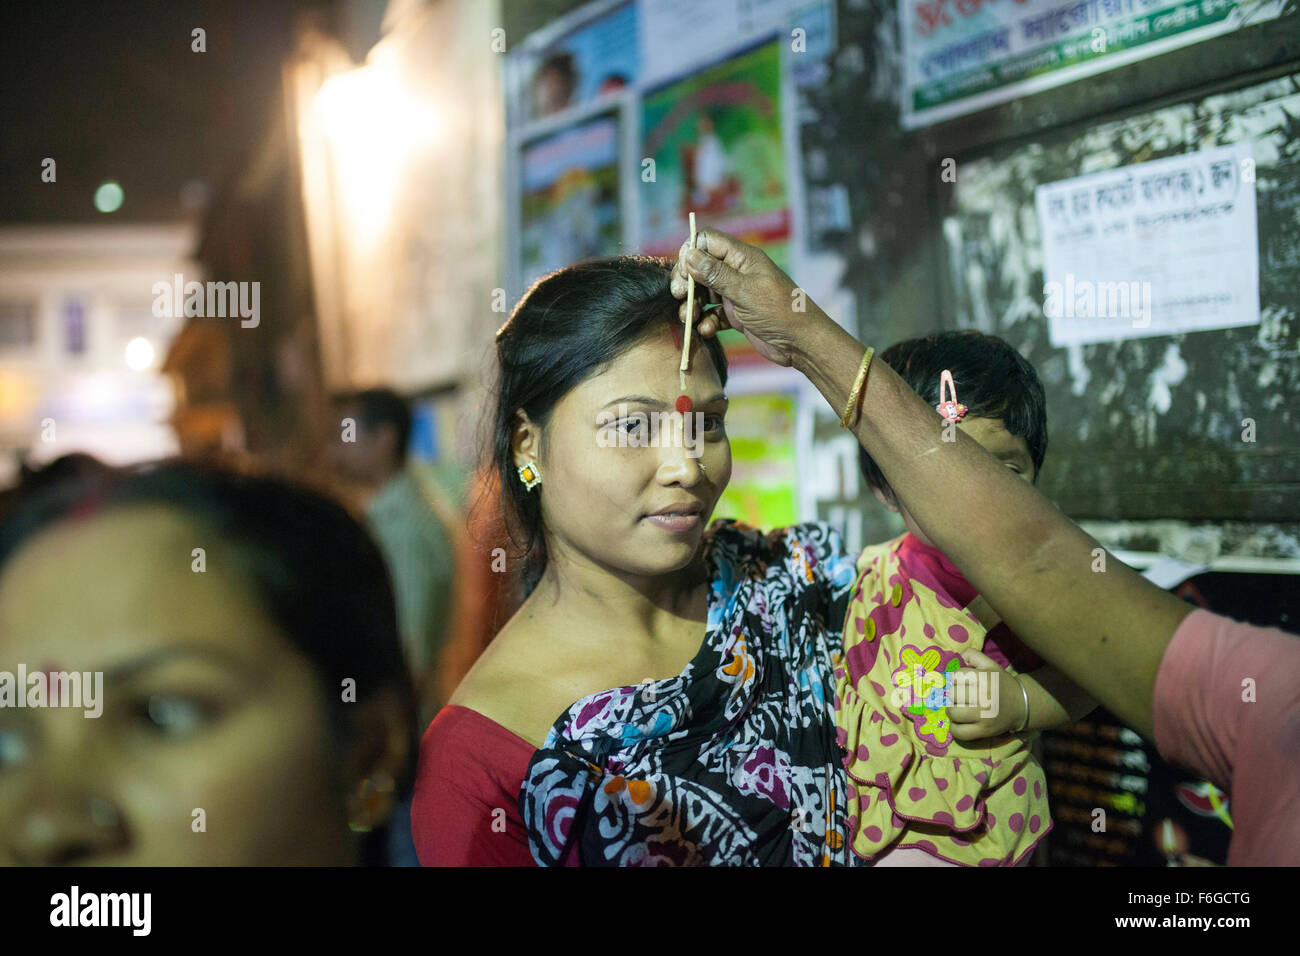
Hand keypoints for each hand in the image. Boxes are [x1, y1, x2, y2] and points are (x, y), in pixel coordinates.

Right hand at [669, 228, 819, 367]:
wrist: (801, 343)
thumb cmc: (778, 311)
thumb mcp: (744, 291)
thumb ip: (715, 274)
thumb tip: (689, 255)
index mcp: (742, 258)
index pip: (707, 241)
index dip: (690, 252)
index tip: (683, 273)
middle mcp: (737, 272)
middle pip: (700, 268)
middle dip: (687, 282)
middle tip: (679, 296)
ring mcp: (736, 294)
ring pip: (704, 292)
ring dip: (693, 304)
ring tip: (689, 318)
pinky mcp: (736, 314)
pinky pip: (713, 313)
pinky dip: (706, 321)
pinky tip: (707, 330)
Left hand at [946, 648, 1026, 741]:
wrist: (1021, 704)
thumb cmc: (1001, 683)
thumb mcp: (991, 665)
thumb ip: (973, 654)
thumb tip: (959, 655)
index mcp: (985, 678)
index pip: (956, 676)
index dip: (957, 678)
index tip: (964, 682)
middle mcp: (984, 697)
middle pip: (952, 694)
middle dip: (954, 694)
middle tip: (962, 696)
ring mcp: (984, 716)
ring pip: (952, 712)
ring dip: (952, 710)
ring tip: (959, 708)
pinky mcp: (984, 731)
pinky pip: (959, 732)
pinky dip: (955, 727)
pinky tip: (959, 722)